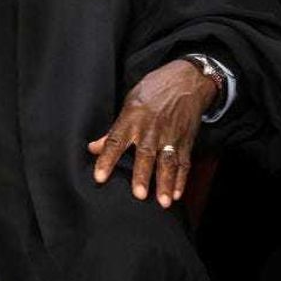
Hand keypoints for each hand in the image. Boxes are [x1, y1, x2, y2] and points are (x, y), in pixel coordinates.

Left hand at [87, 60, 217, 208]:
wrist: (186, 79)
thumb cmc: (154, 89)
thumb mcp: (130, 102)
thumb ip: (114, 129)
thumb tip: (93, 147)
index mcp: (132, 118)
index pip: (116, 141)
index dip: (107, 159)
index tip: (99, 177)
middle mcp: (151, 129)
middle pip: (146, 154)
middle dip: (143, 174)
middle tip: (139, 194)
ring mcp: (170, 135)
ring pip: (168, 162)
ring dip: (166, 183)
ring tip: (164, 201)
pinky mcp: (185, 140)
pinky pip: (184, 162)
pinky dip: (182, 179)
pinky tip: (178, 194)